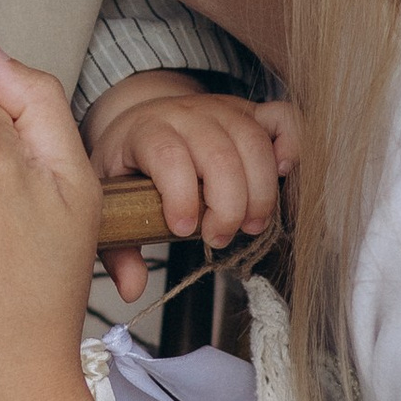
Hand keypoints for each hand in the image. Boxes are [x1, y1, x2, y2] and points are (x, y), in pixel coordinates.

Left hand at [81, 73, 297, 299]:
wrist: (143, 119)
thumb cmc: (129, 164)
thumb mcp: (108, 200)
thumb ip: (119, 247)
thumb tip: (132, 290)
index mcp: (146, 131)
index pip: (167, 155)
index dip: (180, 195)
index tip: (182, 230)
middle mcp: (186, 115)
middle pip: (218, 155)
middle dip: (226, 207)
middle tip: (219, 238)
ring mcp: (222, 110)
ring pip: (253, 143)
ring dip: (260, 192)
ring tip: (250, 225)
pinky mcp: (250, 113)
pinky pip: (282, 118)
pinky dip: (292, 144)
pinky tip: (283, 174)